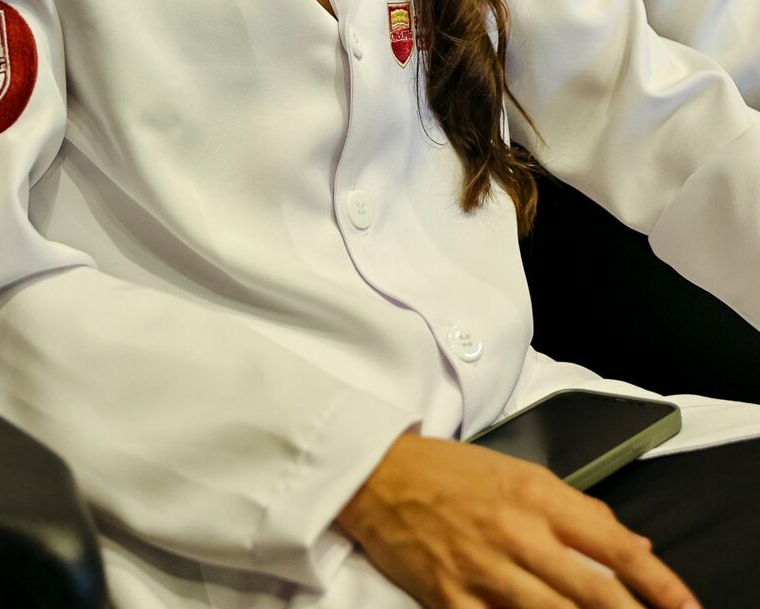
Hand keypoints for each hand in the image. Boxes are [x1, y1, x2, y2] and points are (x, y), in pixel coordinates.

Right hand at [337, 432, 700, 608]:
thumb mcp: (518, 470)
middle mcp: (516, 533)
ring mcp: (484, 572)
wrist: (378, 476)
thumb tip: (627, 544)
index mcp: (536, 495)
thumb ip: (574, 507)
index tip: (686, 608)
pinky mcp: (453, 602)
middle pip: (595, 594)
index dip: (658, 583)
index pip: (614, 544)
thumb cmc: (450, 471)